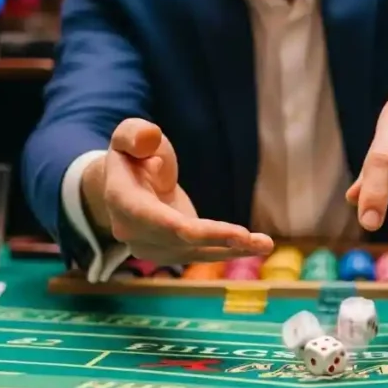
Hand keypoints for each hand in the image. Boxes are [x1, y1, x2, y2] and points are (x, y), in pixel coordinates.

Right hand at [82, 119, 273, 263]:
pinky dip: (229, 251)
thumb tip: (149, 138)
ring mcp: (151, 247)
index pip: (156, 220)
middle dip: (220, 241)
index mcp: (122, 200)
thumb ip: (135, 133)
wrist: (127, 186)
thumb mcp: (130, 134)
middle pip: (182, 241)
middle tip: (259, 242)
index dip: (192, 230)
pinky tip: (257, 246)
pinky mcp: (171, 253)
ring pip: (196, 252)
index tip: (227, 233)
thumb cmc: (134, 155)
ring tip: (265, 244)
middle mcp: (132, 231)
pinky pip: (202, 254)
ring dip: (232, 250)